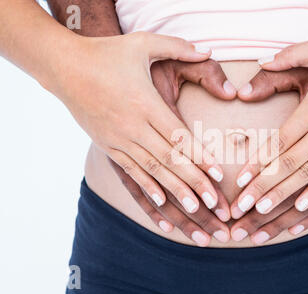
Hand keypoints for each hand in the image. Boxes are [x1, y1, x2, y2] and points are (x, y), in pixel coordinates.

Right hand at [108, 59, 235, 244]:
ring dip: (174, 193)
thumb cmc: (107, 53)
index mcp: (145, 103)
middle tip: (214, 204)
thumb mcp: (143, 42)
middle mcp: (132, 126)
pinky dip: (147, 189)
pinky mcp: (107, 146)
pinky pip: (130, 172)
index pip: (178, 136)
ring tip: (194, 211)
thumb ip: (178, 47)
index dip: (200, 156)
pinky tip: (161, 205)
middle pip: (169, 160)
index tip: (218, 174)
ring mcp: (118, 139)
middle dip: (194, 183)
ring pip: (151, 171)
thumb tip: (208, 50)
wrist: (63, 66)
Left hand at [232, 37, 307, 217]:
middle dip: (262, 188)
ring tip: (261, 213)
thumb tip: (260, 61)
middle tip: (240, 206)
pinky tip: (300, 209)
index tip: (240, 180)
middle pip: (289, 165)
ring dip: (283, 197)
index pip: (280, 141)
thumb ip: (290, 55)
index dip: (258, 162)